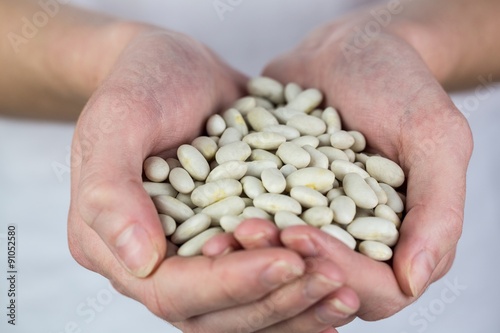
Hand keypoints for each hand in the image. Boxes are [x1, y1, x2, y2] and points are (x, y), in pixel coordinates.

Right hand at [67, 25, 358, 331]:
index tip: (286, 260)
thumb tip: (141, 261)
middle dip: (276, 301)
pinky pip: (267, 279)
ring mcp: (201, 255)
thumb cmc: (142, 85)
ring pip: (248, 309)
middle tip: (332, 279)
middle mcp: (161, 262)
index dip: (229, 285)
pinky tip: (341, 284)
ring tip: (347, 290)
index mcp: (117, 245)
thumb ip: (112, 191)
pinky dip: (302, 287)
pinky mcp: (234, 240)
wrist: (177, 68)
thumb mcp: (118, 120)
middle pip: (218, 314)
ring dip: (299, 306)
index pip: (173, 290)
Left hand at [208, 20, 472, 319]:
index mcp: (397, 241)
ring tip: (220, 231)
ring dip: (249, 254)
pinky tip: (203, 213)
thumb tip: (415, 280)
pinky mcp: (272, 204)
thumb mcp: (434, 136)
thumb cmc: (399, 86)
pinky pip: (251, 225)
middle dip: (280, 266)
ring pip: (279, 263)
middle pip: (317, 282)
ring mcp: (307, 225)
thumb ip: (437, 209)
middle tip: (247, 234)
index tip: (301, 236)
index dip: (335, 269)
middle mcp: (349, 243)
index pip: (373, 287)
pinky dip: (228, 223)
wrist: (346, 52)